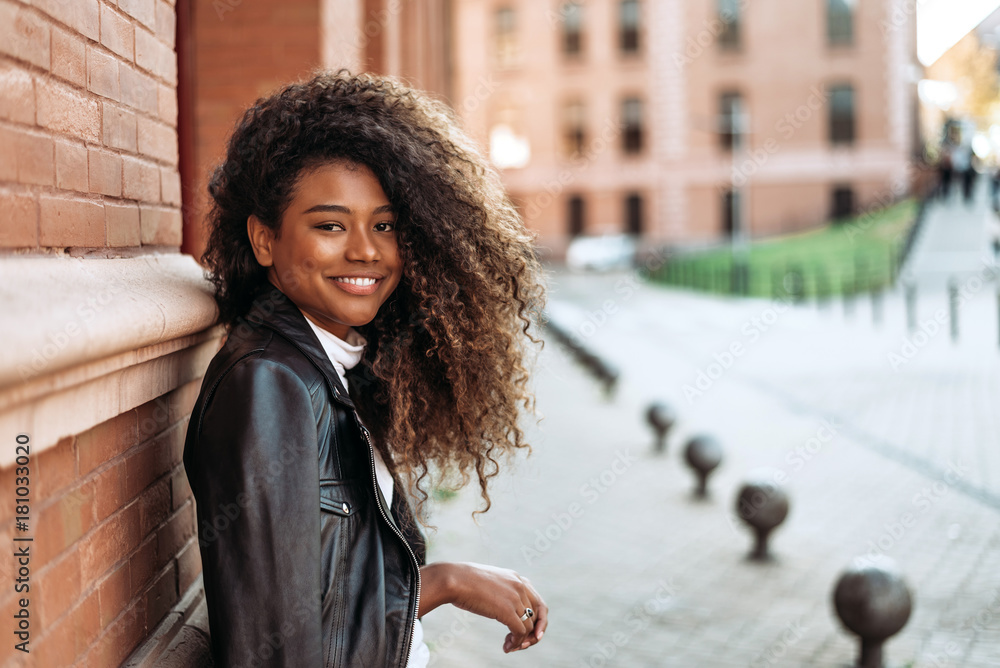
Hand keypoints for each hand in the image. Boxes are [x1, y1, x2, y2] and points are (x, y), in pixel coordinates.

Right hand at [420, 562, 547, 652]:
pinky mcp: (507, 610)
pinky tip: (507, 647)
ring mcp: (515, 597)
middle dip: (534, 632)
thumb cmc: (463, 582)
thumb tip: (501, 607)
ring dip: (523, 640)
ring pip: (530, 625)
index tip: (530, 631)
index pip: (537, 601)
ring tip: (511, 646)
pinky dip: (516, 642)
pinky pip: (520, 632)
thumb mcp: (489, 583)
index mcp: (516, 578)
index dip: (537, 619)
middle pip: (538, 614)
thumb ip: (500, 591)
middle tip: (523, 643)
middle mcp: (520, 586)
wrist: (453, 579)